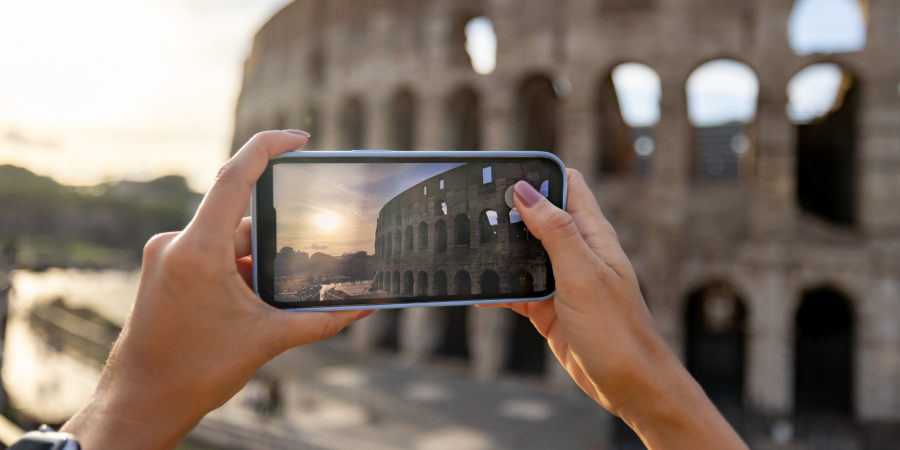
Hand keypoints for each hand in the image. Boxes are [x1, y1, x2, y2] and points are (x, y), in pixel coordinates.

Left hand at [61, 131, 373, 448]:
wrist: (139, 404)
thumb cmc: (194, 373)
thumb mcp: (268, 341)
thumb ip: (321, 320)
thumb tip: (364, 308)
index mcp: (197, 250)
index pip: (235, 177)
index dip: (269, 147)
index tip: (300, 139)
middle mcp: (175, 244)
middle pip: (240, 218)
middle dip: (273, 240)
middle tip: (297, 268)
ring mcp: (166, 257)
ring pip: (226, 241)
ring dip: (254, 262)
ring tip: (265, 306)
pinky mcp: (164, 271)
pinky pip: (209, 254)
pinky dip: (236, 271)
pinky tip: (247, 306)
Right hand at [487, 170, 747, 449]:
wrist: (629, 386)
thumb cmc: (617, 331)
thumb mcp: (583, 274)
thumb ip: (555, 231)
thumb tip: (525, 190)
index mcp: (593, 234)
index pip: (567, 185)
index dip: (539, 174)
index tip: (504, 172)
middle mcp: (577, 252)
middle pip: (538, 216)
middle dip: (509, 211)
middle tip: (473, 208)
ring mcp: (562, 280)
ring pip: (523, 254)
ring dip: (500, 251)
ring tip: (467, 245)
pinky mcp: (549, 308)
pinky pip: (516, 290)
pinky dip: (497, 289)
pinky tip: (476, 290)